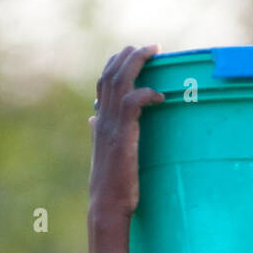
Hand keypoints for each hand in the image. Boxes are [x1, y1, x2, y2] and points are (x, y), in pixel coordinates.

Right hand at [88, 44, 164, 223]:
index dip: (116, 63)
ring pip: (121, 80)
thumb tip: (92, 119)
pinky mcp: (123, 135)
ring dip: (138, 62)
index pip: (103, 82)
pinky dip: (147, 93)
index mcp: (99, 122)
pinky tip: (160, 96)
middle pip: (111, 74)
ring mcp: (111, 126)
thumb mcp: (102, 153)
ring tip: (155, 53)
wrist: (106, 205)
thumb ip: (98, 133)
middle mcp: (103, 119)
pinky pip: (133, 101)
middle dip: (130, 55)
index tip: (132, 54)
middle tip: (150, 47)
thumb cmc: (110, 186)